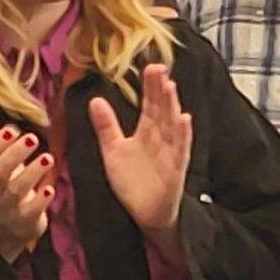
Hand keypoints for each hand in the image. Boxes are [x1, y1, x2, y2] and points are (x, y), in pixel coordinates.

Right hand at [0, 102, 54, 260]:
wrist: (7, 227)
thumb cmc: (2, 184)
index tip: (11, 130)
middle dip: (14, 155)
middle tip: (32, 138)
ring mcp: (8, 206)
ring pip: (15, 190)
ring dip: (31, 173)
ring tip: (48, 158)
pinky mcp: (24, 220)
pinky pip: (31, 211)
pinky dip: (40, 200)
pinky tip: (50, 188)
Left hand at [90, 66, 194, 247]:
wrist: (144, 214)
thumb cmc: (132, 182)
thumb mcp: (113, 151)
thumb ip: (106, 126)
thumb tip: (95, 99)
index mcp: (147, 132)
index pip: (149, 104)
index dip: (149, 86)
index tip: (149, 66)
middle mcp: (161, 138)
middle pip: (161, 109)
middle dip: (160, 89)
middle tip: (158, 67)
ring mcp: (170, 153)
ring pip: (172, 125)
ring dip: (172, 106)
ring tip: (169, 86)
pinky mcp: (175, 170)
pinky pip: (181, 150)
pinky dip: (183, 135)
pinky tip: (184, 119)